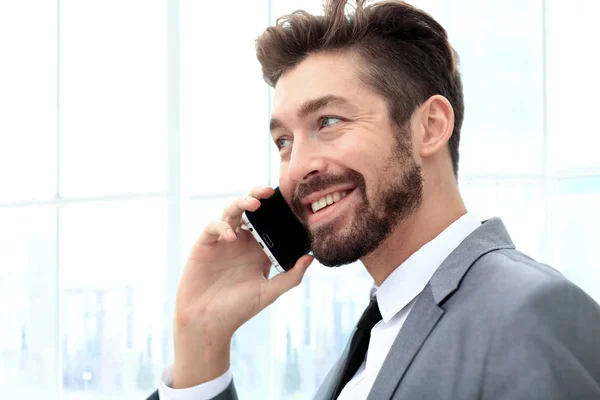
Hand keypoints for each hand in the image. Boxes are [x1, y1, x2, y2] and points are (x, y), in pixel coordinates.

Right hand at [172, 186, 313, 387]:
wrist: (206, 323)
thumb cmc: (238, 309)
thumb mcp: (269, 293)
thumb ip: (291, 276)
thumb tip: (311, 257)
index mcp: (259, 249)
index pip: (270, 221)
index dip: (277, 209)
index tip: (289, 201)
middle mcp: (242, 241)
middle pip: (250, 208)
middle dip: (258, 195)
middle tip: (269, 192)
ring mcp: (223, 241)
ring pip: (232, 210)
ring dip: (242, 202)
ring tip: (254, 204)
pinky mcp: (205, 244)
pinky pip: (213, 226)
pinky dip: (222, 226)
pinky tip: (232, 236)